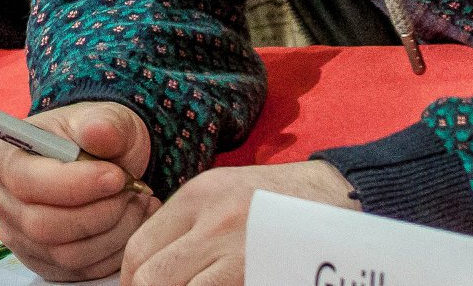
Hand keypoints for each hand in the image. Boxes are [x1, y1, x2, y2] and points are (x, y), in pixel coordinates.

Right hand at [0, 102, 158, 280]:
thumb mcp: (106, 117)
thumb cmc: (95, 135)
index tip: (117, 176)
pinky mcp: (40, 261)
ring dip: (112, 233)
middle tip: (132, 191)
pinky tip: (130, 223)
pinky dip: (113, 251)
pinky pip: (79, 270)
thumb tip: (98, 131)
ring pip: (66, 254)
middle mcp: (0, 198)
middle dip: (99, 212)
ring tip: (137, 203)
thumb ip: (103, 123)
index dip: (76, 185)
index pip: (28, 182)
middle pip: (44, 226)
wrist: (101, 159)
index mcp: (3, 154)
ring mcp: (17, 234)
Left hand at [120, 161, 357, 285]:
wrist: (340, 196)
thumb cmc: (279, 202)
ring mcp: (239, 248)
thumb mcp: (225, 195)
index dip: (131, 282)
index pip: (140, 249)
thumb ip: (188, 226)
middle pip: (152, 276)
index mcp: (197, 197)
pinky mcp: (260, 268)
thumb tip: (151, 270)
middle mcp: (212, 220)